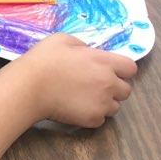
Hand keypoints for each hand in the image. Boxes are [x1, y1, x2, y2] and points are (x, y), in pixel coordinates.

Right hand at [16, 33, 135, 127]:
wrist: (29, 86)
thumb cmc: (43, 60)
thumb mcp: (62, 39)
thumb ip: (82, 45)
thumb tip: (89, 52)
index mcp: (103, 62)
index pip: (130, 68)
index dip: (121, 70)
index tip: (109, 70)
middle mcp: (108, 83)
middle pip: (126, 90)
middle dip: (113, 88)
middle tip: (94, 86)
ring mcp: (102, 103)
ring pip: (115, 107)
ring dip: (104, 103)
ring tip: (83, 98)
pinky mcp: (92, 119)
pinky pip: (101, 119)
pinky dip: (92, 115)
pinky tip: (76, 108)